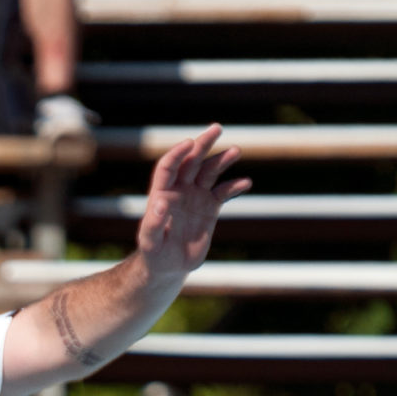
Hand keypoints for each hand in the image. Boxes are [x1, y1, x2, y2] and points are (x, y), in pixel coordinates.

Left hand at [135, 124, 250, 284]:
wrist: (169, 267)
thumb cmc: (154, 254)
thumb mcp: (150, 242)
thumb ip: (153, 222)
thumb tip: (160, 201)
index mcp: (162, 193)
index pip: (169, 166)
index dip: (177, 153)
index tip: (189, 143)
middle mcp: (180, 189)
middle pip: (192, 161)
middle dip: (203, 144)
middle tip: (216, 128)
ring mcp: (196, 196)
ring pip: (210, 171)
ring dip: (222, 160)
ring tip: (235, 151)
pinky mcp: (210, 207)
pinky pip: (224, 192)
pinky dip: (235, 187)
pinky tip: (246, 183)